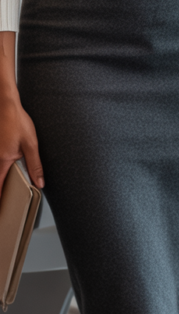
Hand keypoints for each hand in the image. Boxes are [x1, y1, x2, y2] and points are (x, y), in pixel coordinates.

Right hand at [0, 31, 43, 195]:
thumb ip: (35, 164)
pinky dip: (1, 167)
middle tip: (5, 202)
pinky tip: (8, 164)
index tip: (2, 210)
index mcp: (3, 160)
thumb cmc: (17, 121)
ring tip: (6, 184)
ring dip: (2, 177)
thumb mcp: (31, 143)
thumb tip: (40, 181)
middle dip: (1, 189)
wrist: (6, 103)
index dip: (1, 199)